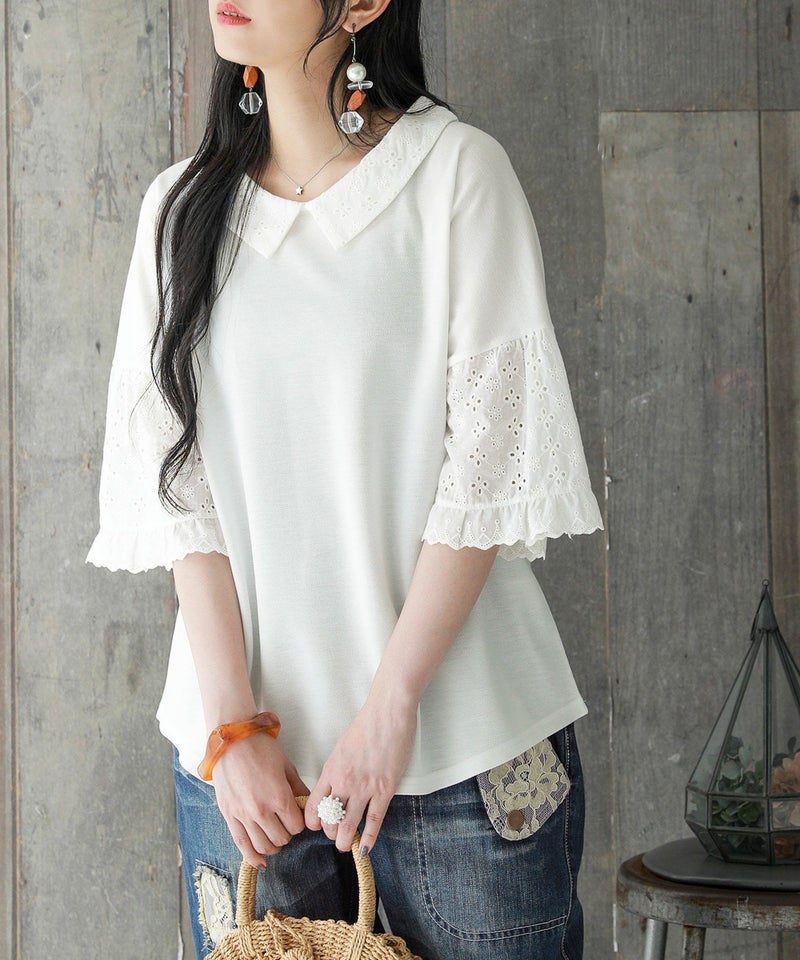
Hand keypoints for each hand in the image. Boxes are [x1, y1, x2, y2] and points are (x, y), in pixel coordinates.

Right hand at [212, 733, 309, 868]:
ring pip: (263, 846)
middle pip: (282, 838)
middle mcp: (261, 811)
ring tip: (275, 835)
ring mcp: (243, 815)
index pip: (296, 826)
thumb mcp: (286, 766)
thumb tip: (308, 804)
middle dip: (287, 833)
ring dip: (273, 845)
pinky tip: (260, 863)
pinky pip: (241, 844)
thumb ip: (298, 788)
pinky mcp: (229, 816)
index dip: (299, 822)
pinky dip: (252, 858)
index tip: (296, 815)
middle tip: (285, 822)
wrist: (231, 740)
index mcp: (279, 797)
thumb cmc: (261, 749)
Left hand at [306, 691, 416, 854]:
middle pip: (329, 820)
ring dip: (344, 841)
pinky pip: (374, 821)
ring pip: (348, 826)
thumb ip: (336, 771)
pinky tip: (365, 847)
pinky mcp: (385, 789)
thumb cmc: (366, 726)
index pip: (313, 807)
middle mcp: (344, 781)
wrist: (388, 712)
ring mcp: (365, 787)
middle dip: (330, 833)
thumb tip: (334, 790)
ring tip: (345, 845)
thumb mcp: (341, 748)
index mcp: (331, 770)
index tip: (319, 825)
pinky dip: (368, 838)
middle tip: (335, 834)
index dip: (314, 822)